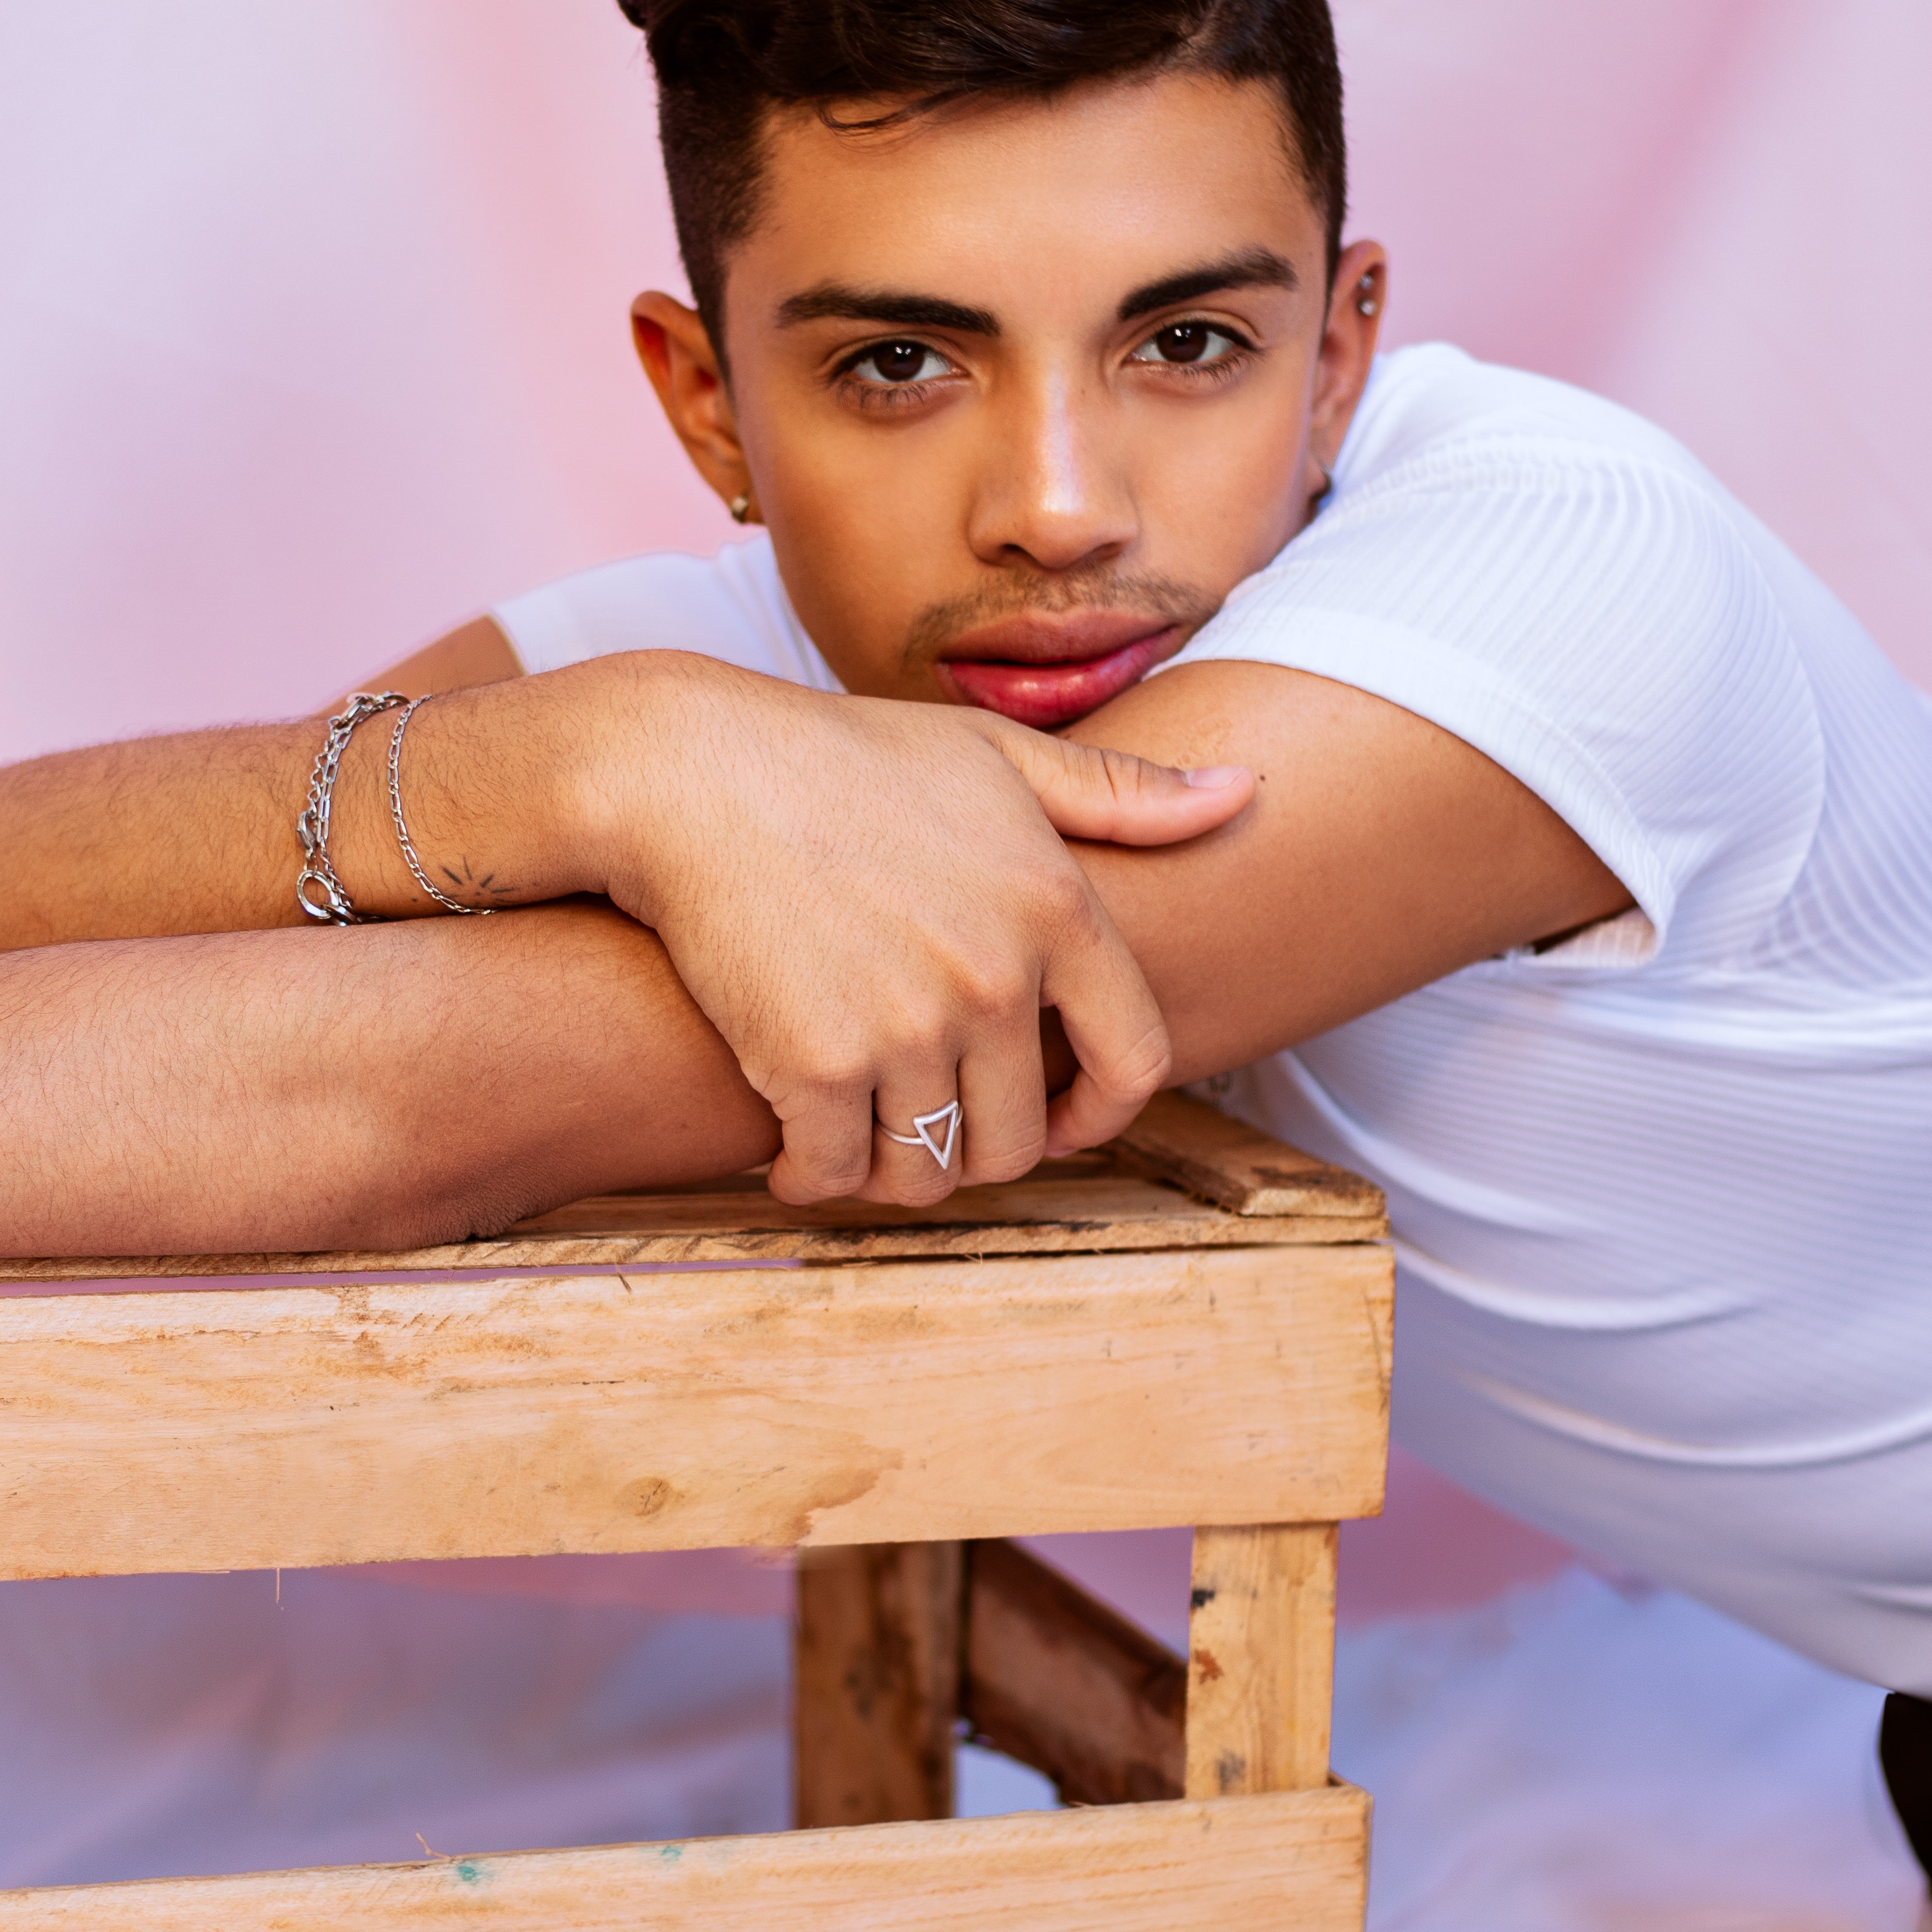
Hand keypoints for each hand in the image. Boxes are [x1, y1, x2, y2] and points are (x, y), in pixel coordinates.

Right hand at [564, 655, 1252, 1204]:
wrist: (688, 770)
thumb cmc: (842, 758)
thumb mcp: (995, 757)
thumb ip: (1121, 796)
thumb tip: (1243, 793)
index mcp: (1056, 910)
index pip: (1135, 1064)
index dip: (1098, 1116)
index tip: (1055, 1123)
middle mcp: (995, 978)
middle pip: (1016, 1141)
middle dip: (973, 1149)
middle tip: (923, 1123)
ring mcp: (907, 1026)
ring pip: (927, 1170)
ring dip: (892, 1169)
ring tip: (859, 1136)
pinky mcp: (814, 1064)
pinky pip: (834, 1170)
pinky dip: (813, 1174)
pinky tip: (795, 1145)